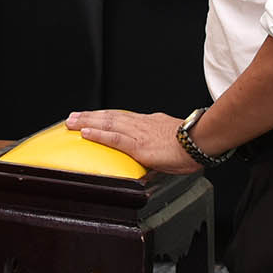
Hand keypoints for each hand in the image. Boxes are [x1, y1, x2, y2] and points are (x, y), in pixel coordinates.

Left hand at [65, 108, 195, 173]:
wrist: (202, 142)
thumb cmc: (195, 144)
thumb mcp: (175, 141)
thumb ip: (162, 146)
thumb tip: (156, 157)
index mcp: (150, 123)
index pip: (122, 117)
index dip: (105, 116)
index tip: (92, 116)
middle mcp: (141, 124)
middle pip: (110, 117)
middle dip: (89, 116)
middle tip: (72, 116)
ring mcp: (139, 134)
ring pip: (108, 123)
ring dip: (87, 121)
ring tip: (71, 121)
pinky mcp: (139, 146)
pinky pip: (114, 138)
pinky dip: (98, 134)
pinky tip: (84, 132)